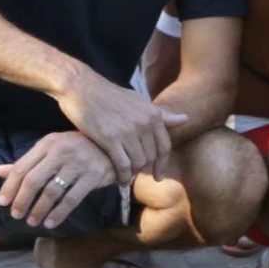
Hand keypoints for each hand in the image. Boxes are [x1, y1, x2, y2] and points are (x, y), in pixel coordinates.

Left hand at [0, 132, 116, 229]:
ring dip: (39, 210)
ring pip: (51, 191)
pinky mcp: (94, 175)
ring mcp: (78, 163)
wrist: (114, 147)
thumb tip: (0, 171)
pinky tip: (51, 222)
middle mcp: (61, 151)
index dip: (10, 187)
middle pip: (34, 180)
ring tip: (32, 221)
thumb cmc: (77, 149)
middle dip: (22, 201)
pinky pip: (71, 198)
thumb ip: (28, 161)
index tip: (3, 203)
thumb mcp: (52, 150)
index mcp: (48, 143)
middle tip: (17, 215)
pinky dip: (59, 213)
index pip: (22, 167)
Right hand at [54, 67, 182, 183]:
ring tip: (126, 176)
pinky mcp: (110, 139)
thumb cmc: (110, 95)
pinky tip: (119, 179)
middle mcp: (144, 124)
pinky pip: (123, 165)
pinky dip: (123, 176)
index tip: (159, 176)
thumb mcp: (139, 102)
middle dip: (145, 168)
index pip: (164, 146)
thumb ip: (160, 115)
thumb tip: (185, 119)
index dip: (163, 164)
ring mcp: (127, 132)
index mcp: (153, 115)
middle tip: (136, 174)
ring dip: (133, 173)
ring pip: (138, 163)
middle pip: (151, 157)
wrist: (83, 88)